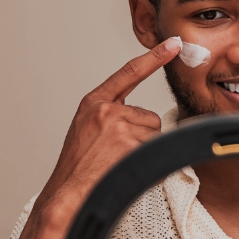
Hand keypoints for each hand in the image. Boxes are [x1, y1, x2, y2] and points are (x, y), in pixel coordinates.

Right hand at [32, 37, 180, 233]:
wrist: (66, 194)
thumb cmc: (78, 168)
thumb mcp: (87, 131)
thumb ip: (111, 117)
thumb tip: (143, 120)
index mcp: (94, 103)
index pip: (129, 72)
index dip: (154, 57)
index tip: (172, 43)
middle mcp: (106, 110)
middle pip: (149, 117)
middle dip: (142, 137)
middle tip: (116, 155)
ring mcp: (118, 126)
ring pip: (154, 136)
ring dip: (144, 152)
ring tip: (118, 163)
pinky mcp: (129, 144)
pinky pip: (155, 153)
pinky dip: (148, 166)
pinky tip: (124, 171)